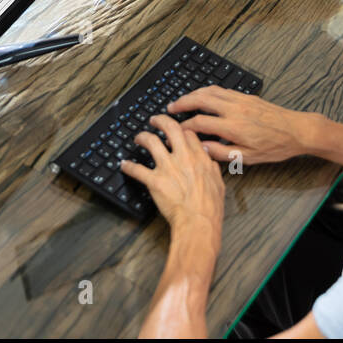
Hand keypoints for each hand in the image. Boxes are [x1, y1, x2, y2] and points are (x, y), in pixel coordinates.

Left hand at [122, 114, 224, 242]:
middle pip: (170, 128)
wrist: (198, 221)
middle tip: (155, 120)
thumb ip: (212, 169)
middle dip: (160, 121)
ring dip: (142, 137)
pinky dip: (128, 166)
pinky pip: (137, 169)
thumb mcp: (219, 184)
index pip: (188, 134)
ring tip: (138, 137)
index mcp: (199, 158)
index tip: (177, 132)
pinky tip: (124, 165)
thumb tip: (209, 162)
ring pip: (151, 142)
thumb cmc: (209, 208)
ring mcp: (167, 168)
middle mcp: (183, 158)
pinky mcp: (154, 180)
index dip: (181, 130)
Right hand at [169, 86, 314, 164]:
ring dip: (193, 93)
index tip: (175, 130)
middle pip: (200, 99)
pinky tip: (203, 95)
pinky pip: (221, 89)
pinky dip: (207, 90)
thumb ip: (222, 153)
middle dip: (182, 103)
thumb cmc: (275, 146)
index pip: (200, 123)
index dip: (183, 126)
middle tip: (169, 108)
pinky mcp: (246, 96)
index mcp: (233, 127)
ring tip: (182, 100)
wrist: (297, 130)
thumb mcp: (248, 158)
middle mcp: (234, 109)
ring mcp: (240, 100)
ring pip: (210, 90)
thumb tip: (201, 148)